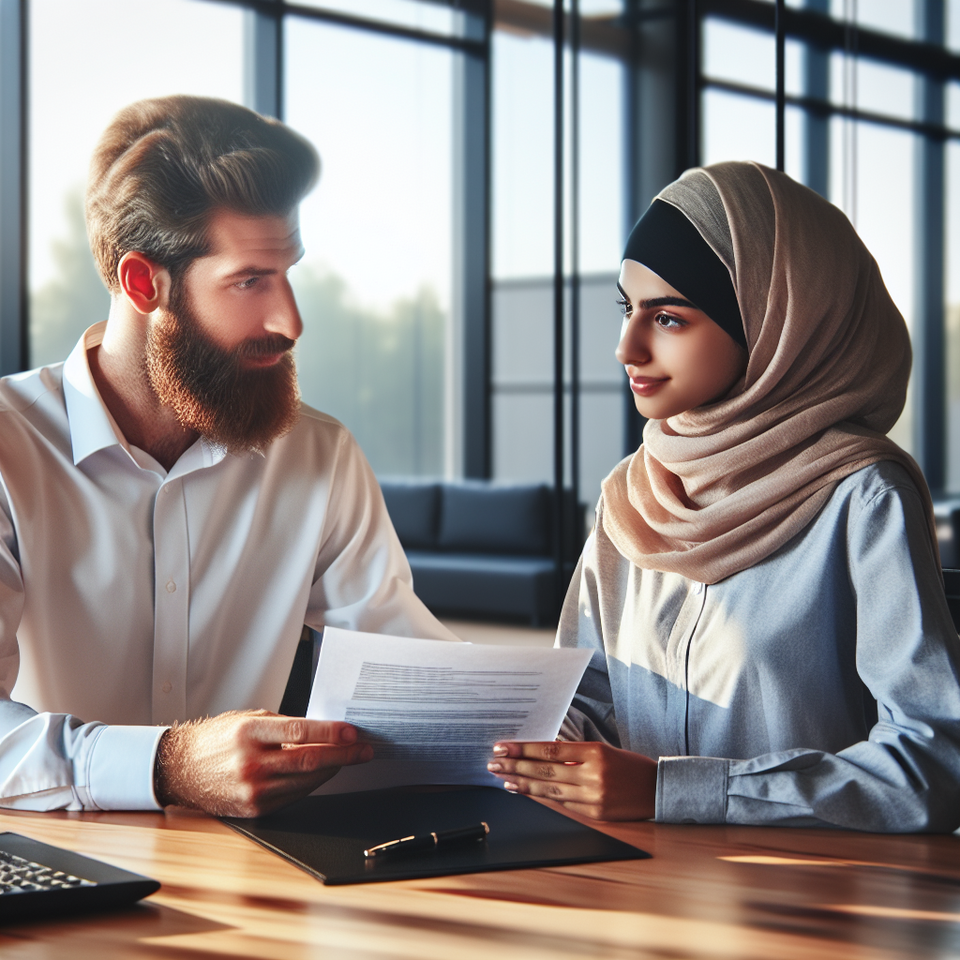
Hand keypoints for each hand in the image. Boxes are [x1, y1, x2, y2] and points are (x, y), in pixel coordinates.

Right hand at [154, 709, 372, 816]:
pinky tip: (325, 772)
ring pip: (305, 780)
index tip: (353, 732)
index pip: (300, 732)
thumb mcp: (248, 719)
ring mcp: (252, 790)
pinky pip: (294, 795)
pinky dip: (313, 783)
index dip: (331, 733)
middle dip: (343, 754)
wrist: (182, 769)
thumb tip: (323, 731)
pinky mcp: (254, 809)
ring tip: (350, 758)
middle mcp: (250, 763)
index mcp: (249, 733)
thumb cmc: (217, 740)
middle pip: (308, 760)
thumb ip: (284, 725)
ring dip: (333, 769)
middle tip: (364, 749)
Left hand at [486, 740, 656, 820]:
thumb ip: (574, 752)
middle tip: (493, 762)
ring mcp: (593, 796)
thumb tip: (542, 751)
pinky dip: (541, 797)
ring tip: (503, 778)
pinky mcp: (595, 813)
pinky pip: (562, 803)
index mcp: (595, 752)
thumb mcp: (604, 750)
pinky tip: (526, 792)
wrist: (657, 789)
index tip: (503, 747)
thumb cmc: (629, 766)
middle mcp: (593, 775)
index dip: (523, 749)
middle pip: (545, 770)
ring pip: (549, 790)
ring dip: (523, 784)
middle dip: (515, 766)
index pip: (550, 750)